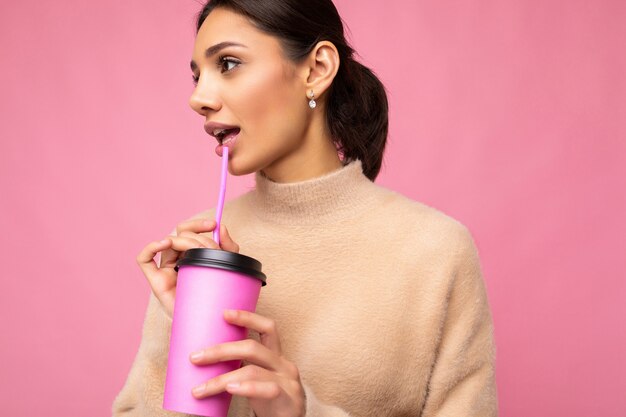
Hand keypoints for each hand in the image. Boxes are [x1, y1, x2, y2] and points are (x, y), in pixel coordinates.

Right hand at [135, 218, 239, 318]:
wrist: (207, 321)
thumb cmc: (216, 295)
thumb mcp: (228, 267)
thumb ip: (228, 248)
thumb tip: (222, 228)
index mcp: (190, 254)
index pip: (189, 231)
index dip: (199, 225)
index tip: (214, 225)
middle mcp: (176, 258)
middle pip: (180, 234)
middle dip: (197, 236)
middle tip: (212, 247)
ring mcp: (164, 268)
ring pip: (167, 242)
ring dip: (184, 241)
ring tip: (198, 252)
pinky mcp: (156, 280)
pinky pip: (144, 259)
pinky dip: (151, 247)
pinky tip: (164, 243)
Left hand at [190, 310, 305, 416]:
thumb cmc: (269, 402)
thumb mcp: (258, 380)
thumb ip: (241, 368)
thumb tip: (202, 361)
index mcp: (276, 356)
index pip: (267, 328)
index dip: (248, 318)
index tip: (224, 313)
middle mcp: (283, 364)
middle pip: (252, 347)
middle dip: (220, 350)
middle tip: (195, 357)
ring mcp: (288, 381)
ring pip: (252, 370)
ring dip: (221, 379)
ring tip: (199, 389)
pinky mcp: (289, 399)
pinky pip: (268, 389)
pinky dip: (247, 388)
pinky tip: (230, 389)